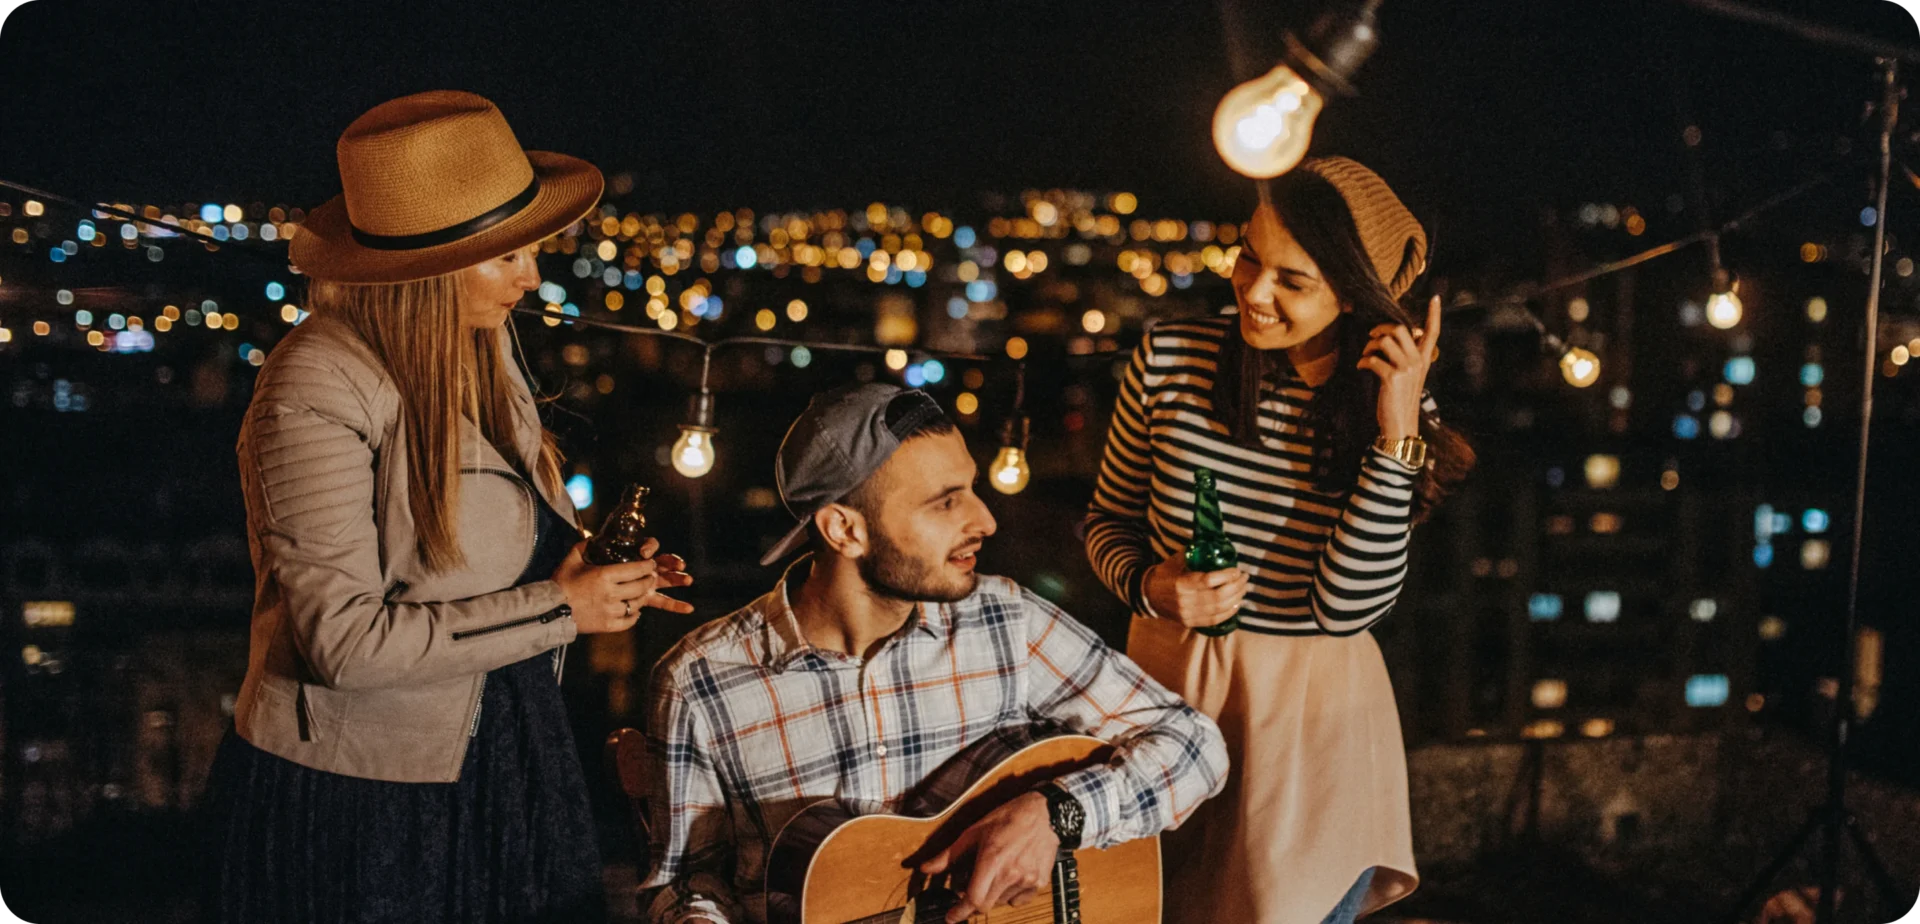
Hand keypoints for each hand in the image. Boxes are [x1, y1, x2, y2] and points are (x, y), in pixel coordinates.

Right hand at [549, 538, 694, 632]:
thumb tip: (596, 537)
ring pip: (638, 604)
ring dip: (643, 597)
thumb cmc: (560, 583)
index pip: (636, 569)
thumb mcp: (572, 559)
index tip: (650, 563)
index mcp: (604, 576)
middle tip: (651, 576)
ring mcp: (610, 612)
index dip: (647, 566)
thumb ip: (586, 545)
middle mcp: (611, 594)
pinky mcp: (608, 626)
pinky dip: (634, 615)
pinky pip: (629, 621)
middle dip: (649, 580)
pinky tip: (634, 610)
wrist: (549, 611)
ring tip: (643, 591)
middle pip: (641, 587)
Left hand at [918, 792, 1059, 922]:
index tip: (951, 917)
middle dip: (973, 902)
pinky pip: (1019, 899)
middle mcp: (1010, 873)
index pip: (973, 899)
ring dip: (993, 895)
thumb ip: (949, 855)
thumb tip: (926, 867)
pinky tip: (1010, 876)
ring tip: (993, 874)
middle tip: (969, 889)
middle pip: (986, 905)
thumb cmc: (1008, 818)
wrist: (1044, 813)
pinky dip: (1011, 894)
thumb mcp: (974, 832)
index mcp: (992, 860)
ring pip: (1002, 902)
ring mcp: (1027, 879)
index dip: (959, 912)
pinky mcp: (1040, 882)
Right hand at [1142, 555, 1247, 628]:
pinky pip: (1214, 620)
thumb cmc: (1164, 574)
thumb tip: (1212, 543)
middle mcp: (1185, 601)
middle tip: (1245, 578)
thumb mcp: (1175, 561)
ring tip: (1243, 589)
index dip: (1226, 576)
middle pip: (1218, 596)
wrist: (1147, 595)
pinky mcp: (1190, 622)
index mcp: (1181, 583)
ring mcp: (1188, 614)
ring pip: (1219, 609)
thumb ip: (1193, 553)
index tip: (1237, 570)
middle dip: (1236, 587)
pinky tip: (1237, 604)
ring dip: (1236, 599)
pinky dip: (1229, 613)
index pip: (1209, 580)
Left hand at [1357, 294, 1441, 440]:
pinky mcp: (1392, 378)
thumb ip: (1406, 357)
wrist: (1400, 425)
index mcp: (1423, 360)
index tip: (1435, 298)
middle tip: (1371, 336)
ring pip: (1385, 340)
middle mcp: (1418, 362)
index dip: (1435, 314)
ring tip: (1365, 355)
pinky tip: (1360, 367)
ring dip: (1369, 345)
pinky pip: (1373, 359)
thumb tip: (1394, 338)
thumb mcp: (1408, 376)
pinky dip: (1362, 361)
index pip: (1433, 332)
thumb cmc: (1399, 399)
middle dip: (1381, 328)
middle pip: (1400, 328)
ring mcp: (1407, 369)